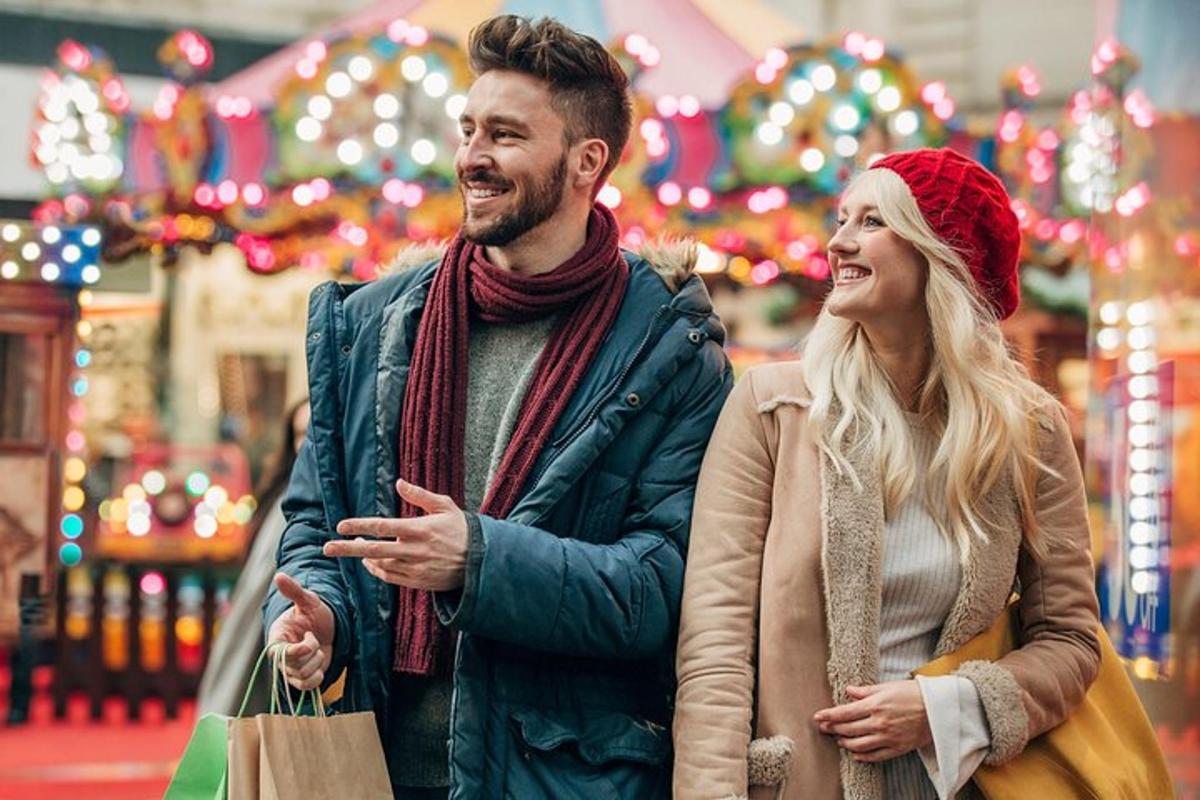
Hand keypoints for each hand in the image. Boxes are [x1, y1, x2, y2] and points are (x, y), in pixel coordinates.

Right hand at [266, 573, 335, 690]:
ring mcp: (291, 670)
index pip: (280, 654)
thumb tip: (279, 575)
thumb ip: (294, 591)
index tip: (311, 636)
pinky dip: (318, 677)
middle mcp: (281, 657)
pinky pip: (308, 686)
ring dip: (317, 663)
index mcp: (277, 638)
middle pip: (295, 667)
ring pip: (303, 677)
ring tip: (318, 648)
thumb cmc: (315, 613)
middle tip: (315, 638)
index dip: (299, 649)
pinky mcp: (302, 678)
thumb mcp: (308, 601)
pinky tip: (320, 663)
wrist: (327, 627)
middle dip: (313, 652)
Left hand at [323, 479, 467, 590]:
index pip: (381, 527)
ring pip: (380, 565)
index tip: (341, 526)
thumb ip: (420, 495)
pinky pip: (390, 578)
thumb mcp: (445, 506)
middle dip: (347, 549)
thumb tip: (399, 483)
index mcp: (419, 529)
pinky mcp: (418, 582)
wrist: (482, 562)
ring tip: (354, 549)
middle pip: (373, 550)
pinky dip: (377, 571)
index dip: (359, 526)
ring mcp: (415, 568)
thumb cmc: (463, 529)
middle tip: (326, 548)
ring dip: (364, 558)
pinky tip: (371, 563)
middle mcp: (414, 550)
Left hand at [813, 680, 931, 761]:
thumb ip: (866, 691)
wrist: (939, 709)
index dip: (828, 716)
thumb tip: (848, 691)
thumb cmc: (913, 694)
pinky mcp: (897, 748)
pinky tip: (855, 754)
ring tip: (839, 739)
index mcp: (875, 705)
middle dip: (832, 729)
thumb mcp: (887, 687)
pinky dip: (862, 756)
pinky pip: (875, 756)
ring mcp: (888, 738)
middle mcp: (879, 723)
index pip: (844, 713)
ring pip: (858, 745)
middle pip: (848, 729)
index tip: (817, 717)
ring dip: (845, 743)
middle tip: (823, 728)